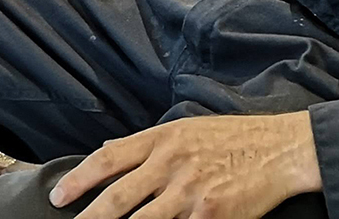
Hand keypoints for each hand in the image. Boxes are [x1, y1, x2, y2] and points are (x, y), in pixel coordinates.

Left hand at [52, 114, 320, 218]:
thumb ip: (150, 144)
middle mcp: (170, 164)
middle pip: (118, 197)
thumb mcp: (187, 128)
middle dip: (89, 217)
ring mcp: (190, 193)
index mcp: (162, 138)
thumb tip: (112, 152)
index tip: (59, 196)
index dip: (79, 179)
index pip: (109, 159)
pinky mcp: (210, 215)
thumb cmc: (233, 138)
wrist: (278, 149)